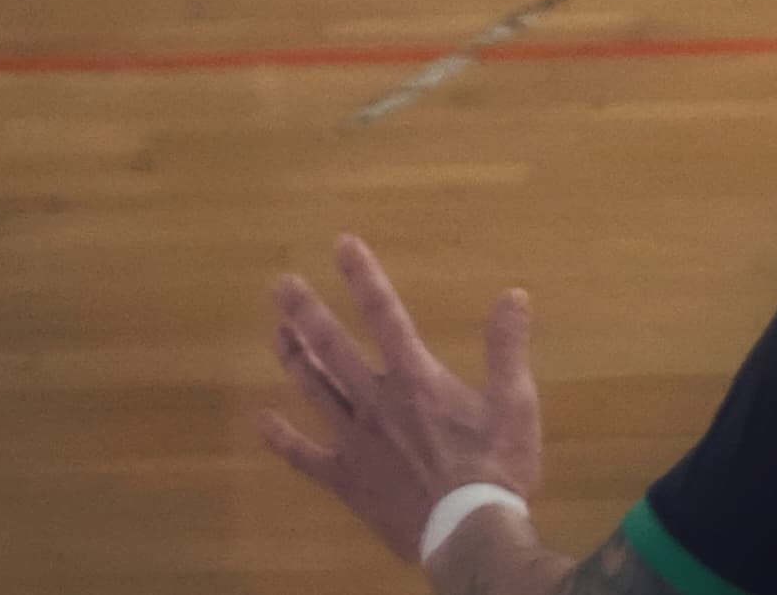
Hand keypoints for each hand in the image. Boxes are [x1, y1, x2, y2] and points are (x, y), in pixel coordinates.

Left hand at [261, 240, 542, 576]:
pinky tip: (261, 422)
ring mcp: (355, 443)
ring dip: (294, 360)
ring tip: (276, 332)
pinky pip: (306, 457)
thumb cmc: (494, 467)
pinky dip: (282, 439)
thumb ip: (508, 347)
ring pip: (316, 392)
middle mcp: (377, 403)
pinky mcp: (346, 479)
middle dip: (308, 313)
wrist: (465, 533)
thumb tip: (513, 294)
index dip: (363, 277)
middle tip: (281, 284)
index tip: (341, 244)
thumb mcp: (515, 402)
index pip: (385, 314)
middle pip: (334, 349)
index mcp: (416, 379)